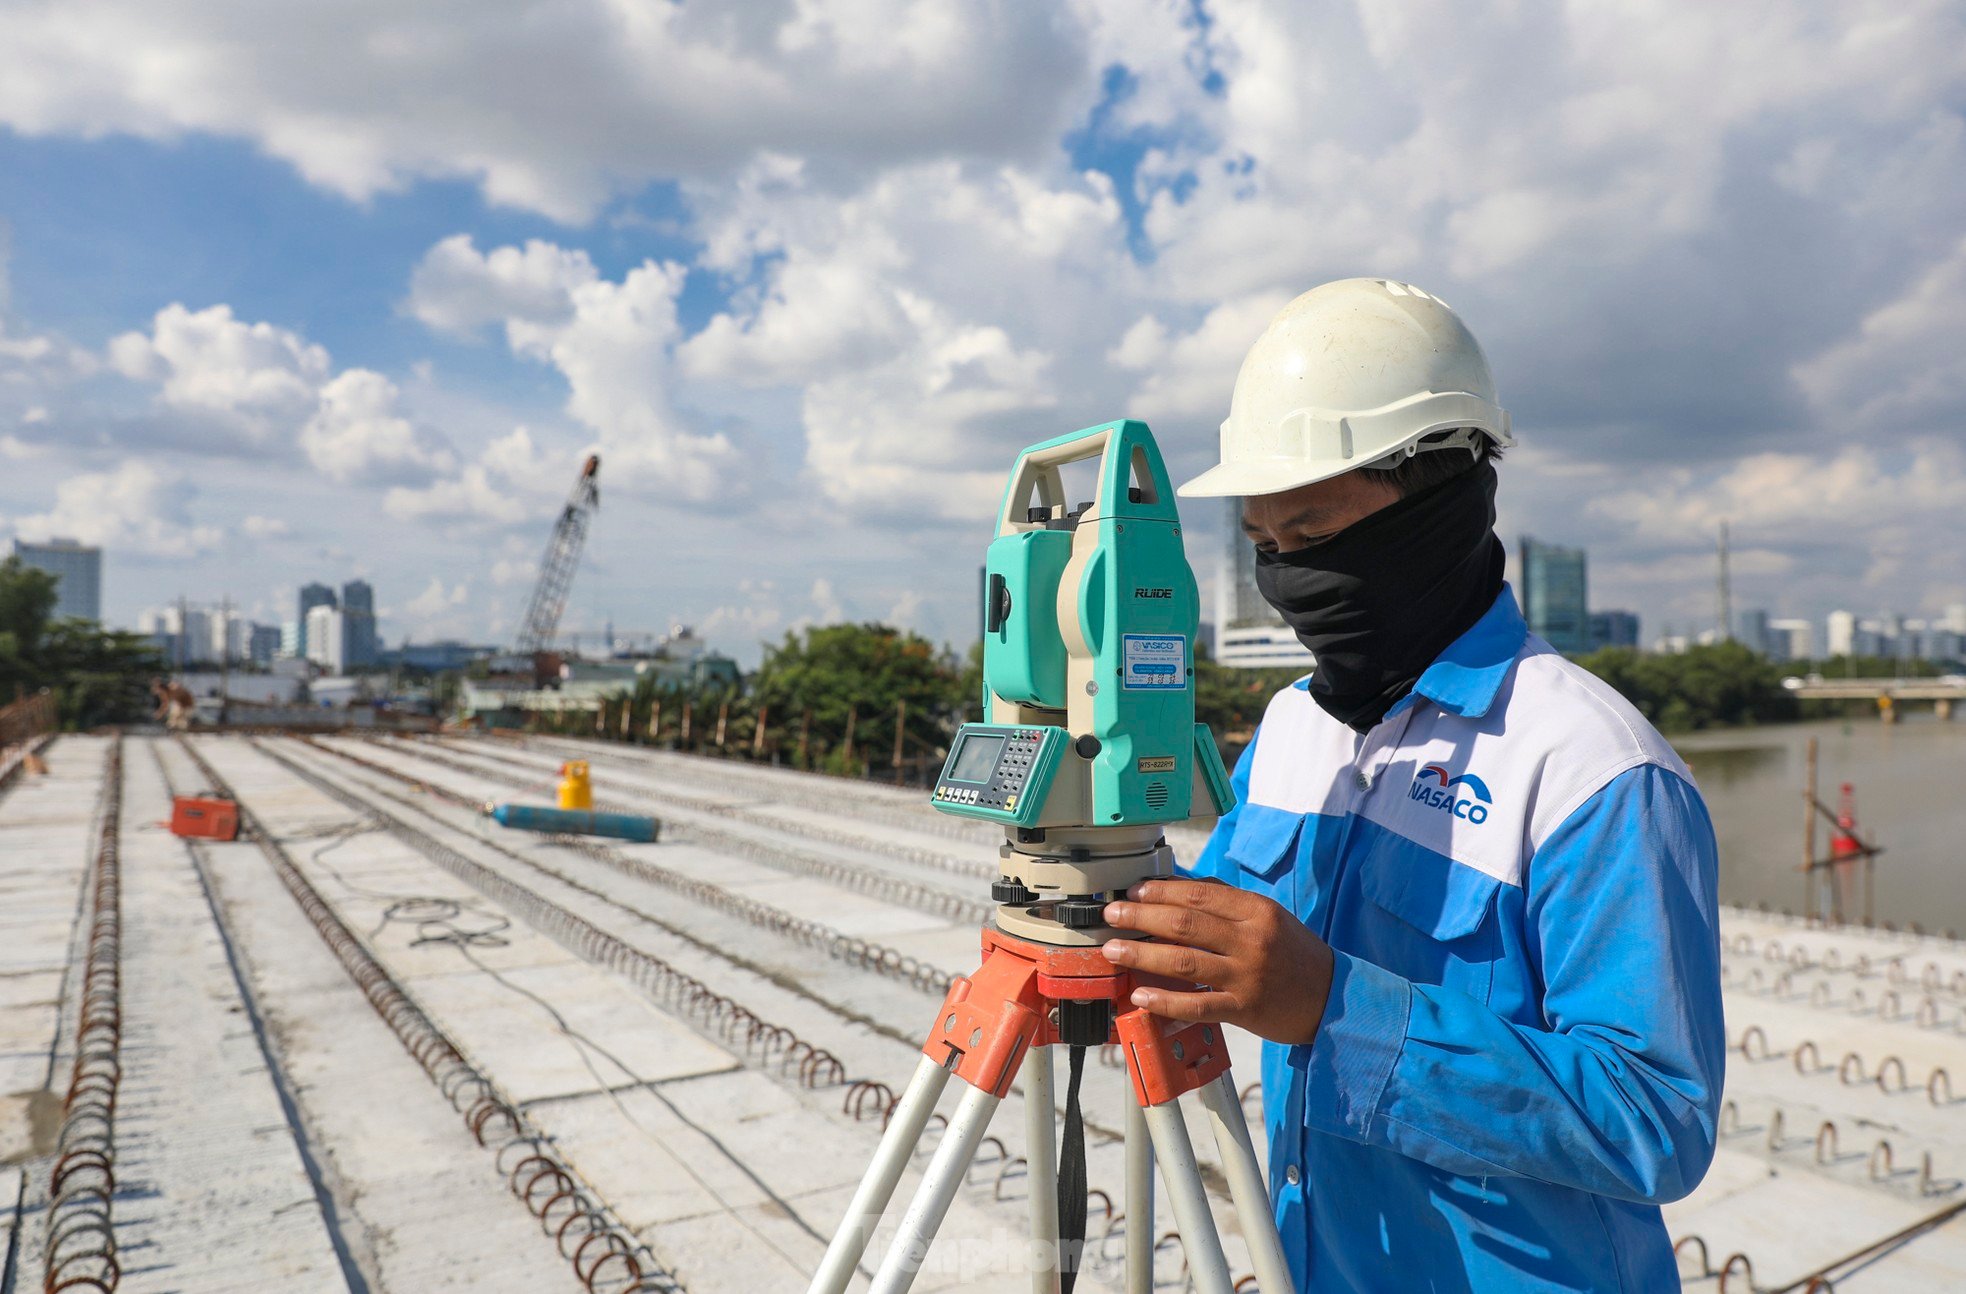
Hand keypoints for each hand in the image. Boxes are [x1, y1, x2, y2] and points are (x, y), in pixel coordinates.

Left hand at [1101, 877, 1335, 1046]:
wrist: (1333, 996)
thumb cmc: (1294, 953)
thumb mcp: (1268, 917)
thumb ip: (1226, 902)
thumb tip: (1178, 887)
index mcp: (1256, 911)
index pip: (1199, 893)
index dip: (1160, 891)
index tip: (1133, 891)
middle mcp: (1251, 940)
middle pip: (1185, 923)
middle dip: (1141, 916)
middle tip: (1112, 915)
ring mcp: (1247, 976)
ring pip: (1184, 962)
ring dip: (1143, 954)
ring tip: (1113, 950)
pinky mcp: (1244, 1009)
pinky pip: (1197, 1005)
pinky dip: (1165, 1001)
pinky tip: (1140, 996)